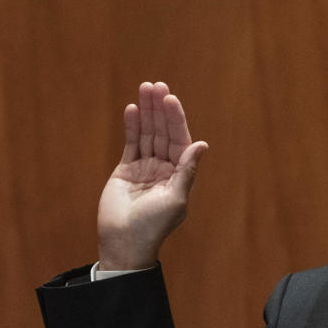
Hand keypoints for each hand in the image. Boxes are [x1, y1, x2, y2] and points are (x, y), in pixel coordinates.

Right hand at [97, 82, 208, 269]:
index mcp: (180, 174)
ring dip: (146, 112)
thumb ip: (187, 170)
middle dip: (160, 109)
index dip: (176, 119)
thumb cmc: (154, 225)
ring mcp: (145, 167)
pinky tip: (132, 109)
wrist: (125, 242)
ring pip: (147, 134)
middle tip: (156, 85)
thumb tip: (202, 144)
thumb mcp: (176, 198)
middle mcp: (165, 167)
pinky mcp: (126, 169)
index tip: (171, 99)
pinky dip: (131, 126)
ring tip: (144, 88)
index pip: (180, 140)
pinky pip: (131, 143)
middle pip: (163, 132)